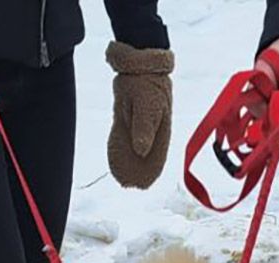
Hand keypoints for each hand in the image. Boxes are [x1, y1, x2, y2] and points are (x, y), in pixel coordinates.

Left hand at [106, 41, 174, 188]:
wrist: (139, 62)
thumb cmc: (144, 82)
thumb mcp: (144, 105)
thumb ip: (142, 128)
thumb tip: (141, 151)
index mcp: (162, 128)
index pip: (158, 156)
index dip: (151, 171)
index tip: (141, 185)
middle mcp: (154, 128)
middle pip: (148, 155)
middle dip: (139, 170)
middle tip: (127, 184)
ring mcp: (144, 123)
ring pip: (138, 148)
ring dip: (130, 162)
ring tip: (121, 177)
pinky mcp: (132, 117)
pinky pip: (127, 138)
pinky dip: (122, 149)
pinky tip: (116, 158)